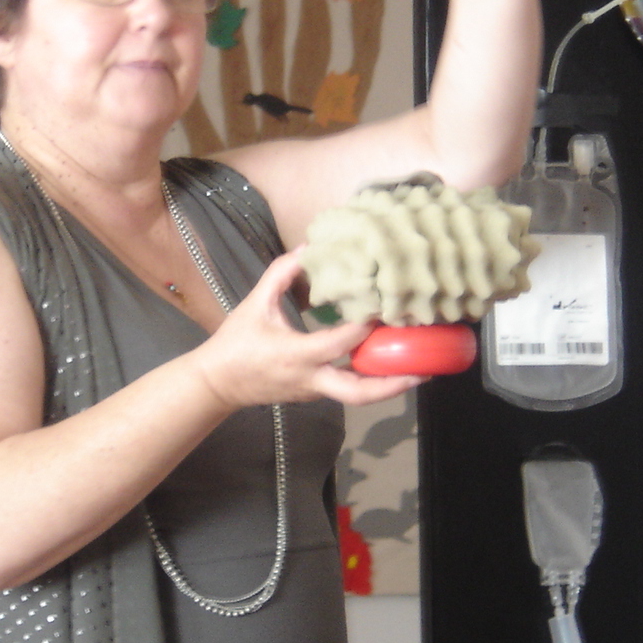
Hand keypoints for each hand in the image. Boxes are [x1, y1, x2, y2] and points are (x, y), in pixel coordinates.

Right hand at [190, 250, 420, 409]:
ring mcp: (314, 391)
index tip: (387, 309)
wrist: (218, 383)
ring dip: (388, 385)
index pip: (340, 342)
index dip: (366, 327)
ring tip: (419, 371)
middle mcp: (311, 379)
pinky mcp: (314, 394)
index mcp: (297, 354)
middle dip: (393, 383)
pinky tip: (387, 363)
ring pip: (357, 396)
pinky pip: (347, 389)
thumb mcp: (256, 304)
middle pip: (360, 392)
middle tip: (424, 370)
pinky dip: (369, 379)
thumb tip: (306, 247)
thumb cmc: (236, 343)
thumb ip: (280, 274)